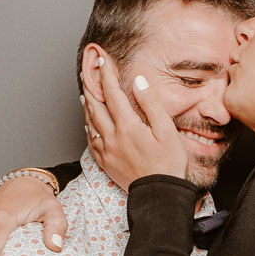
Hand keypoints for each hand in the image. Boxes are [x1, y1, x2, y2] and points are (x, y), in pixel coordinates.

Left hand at [82, 51, 185, 186]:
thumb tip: (138, 81)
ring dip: (87, 103)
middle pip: (95, 104)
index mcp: (127, 126)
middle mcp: (112, 136)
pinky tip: (89, 122)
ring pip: (90, 121)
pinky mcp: (105, 162)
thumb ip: (150, 103)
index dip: (106, 74)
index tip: (102, 60)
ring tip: (86, 92)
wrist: (158, 195)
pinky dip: (88, 125)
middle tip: (88, 71)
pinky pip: (90, 139)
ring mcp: (106, 150)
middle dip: (91, 85)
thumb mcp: (166, 130)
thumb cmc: (168, 164)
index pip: (112, 93)